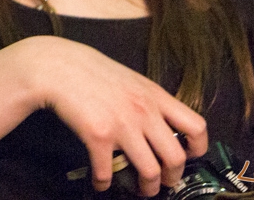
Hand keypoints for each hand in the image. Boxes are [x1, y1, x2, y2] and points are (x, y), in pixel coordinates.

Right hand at [12, 36, 206, 194]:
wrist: (56, 65)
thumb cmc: (89, 70)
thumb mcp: (129, 78)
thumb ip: (147, 100)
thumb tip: (160, 124)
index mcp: (154, 96)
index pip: (196, 126)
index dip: (197, 148)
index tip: (188, 155)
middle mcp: (144, 112)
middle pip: (176, 158)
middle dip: (172, 178)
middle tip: (164, 182)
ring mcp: (122, 125)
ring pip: (150, 172)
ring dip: (146, 188)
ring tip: (139, 189)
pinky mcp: (98, 136)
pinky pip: (108, 172)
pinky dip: (104, 183)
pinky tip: (100, 181)